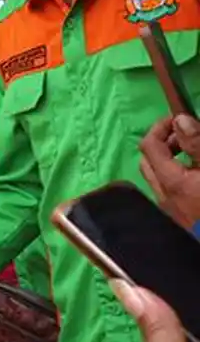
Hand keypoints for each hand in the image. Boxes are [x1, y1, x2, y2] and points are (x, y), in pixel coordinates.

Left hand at [139, 114, 199, 229]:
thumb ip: (197, 144)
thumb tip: (179, 121)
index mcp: (172, 182)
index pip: (149, 145)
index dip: (161, 127)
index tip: (179, 119)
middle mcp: (164, 198)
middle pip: (148, 161)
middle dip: (163, 143)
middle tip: (187, 138)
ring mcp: (170, 211)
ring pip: (157, 178)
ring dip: (168, 161)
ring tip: (193, 155)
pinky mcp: (178, 222)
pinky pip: (167, 193)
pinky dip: (175, 177)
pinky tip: (196, 178)